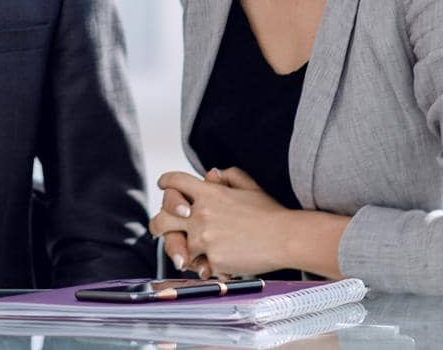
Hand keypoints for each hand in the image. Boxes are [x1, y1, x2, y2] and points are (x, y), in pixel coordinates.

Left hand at [154, 167, 293, 277]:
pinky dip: (206, 268)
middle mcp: (200, 213)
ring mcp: (204, 237)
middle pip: (163, 217)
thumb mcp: (250, 186)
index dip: (166, 182)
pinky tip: (215, 269)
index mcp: (208, 193)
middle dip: (157, 225)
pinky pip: (201, 265)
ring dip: (182, 251)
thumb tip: (212, 173)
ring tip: (183, 257)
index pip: (176, 182)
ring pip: (179, 246)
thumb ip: (229, 176)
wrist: (285, 237)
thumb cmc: (271, 213)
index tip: (162, 185)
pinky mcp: (212, 258)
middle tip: (157, 229)